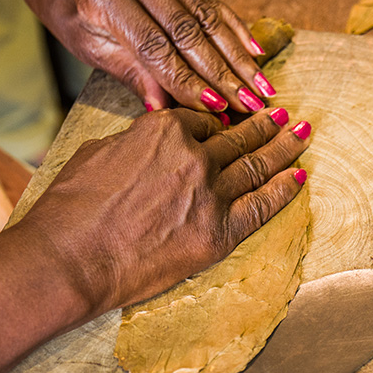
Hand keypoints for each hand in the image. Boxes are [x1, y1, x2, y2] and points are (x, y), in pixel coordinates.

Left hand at [0, 0, 274, 113]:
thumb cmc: (64, 6)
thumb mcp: (86, 44)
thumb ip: (131, 72)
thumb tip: (168, 111)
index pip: (155, 47)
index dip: (189, 82)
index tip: (218, 110)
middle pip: (189, 30)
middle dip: (224, 72)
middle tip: (251, 104)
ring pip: (207, 14)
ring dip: (238, 54)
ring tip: (262, 85)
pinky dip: (234, 27)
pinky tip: (255, 51)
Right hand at [21, 107, 310, 314]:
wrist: (71, 257)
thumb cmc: (72, 208)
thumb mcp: (100, 152)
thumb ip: (137, 141)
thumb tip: (152, 141)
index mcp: (164, 130)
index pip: (202, 120)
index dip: (218, 121)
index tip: (232, 118)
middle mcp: (195, 156)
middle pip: (238, 137)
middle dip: (264, 124)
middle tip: (283, 115)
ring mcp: (212, 193)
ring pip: (257, 165)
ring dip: (284, 148)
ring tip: (302, 134)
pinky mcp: (221, 231)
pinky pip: (262, 204)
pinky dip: (284, 189)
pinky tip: (299, 176)